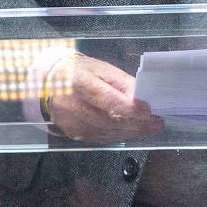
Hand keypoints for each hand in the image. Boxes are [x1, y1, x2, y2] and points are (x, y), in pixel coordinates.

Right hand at [46, 55, 164, 142]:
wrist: (50, 83)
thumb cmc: (79, 73)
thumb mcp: (101, 69)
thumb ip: (122, 83)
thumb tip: (142, 98)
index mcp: (78, 82)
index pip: (106, 99)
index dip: (129, 108)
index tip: (148, 111)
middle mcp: (71, 105)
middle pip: (108, 120)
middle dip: (136, 124)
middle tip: (156, 123)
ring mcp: (70, 122)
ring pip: (106, 132)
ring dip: (131, 132)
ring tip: (149, 128)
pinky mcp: (72, 133)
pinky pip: (100, 138)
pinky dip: (118, 135)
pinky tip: (131, 131)